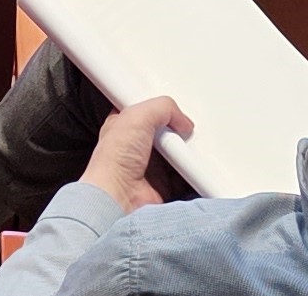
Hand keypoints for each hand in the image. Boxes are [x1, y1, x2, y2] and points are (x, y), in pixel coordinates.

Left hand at [82, 95, 188, 213]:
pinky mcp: (164, 186)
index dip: (161, 109)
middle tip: (185, 130)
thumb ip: (162, 108)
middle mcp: (137, 147)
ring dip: (187, 152)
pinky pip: (186, 176)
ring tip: (189, 148)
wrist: (118, 199)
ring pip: (178, 154)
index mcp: (125, 126)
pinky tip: (193, 166)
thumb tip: (182, 120)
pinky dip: (193, 172)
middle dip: (179, 131)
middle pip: (167, 133)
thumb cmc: (113, 161)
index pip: (147, 111)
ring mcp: (151, 168)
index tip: (175, 108)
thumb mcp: (136, 116)